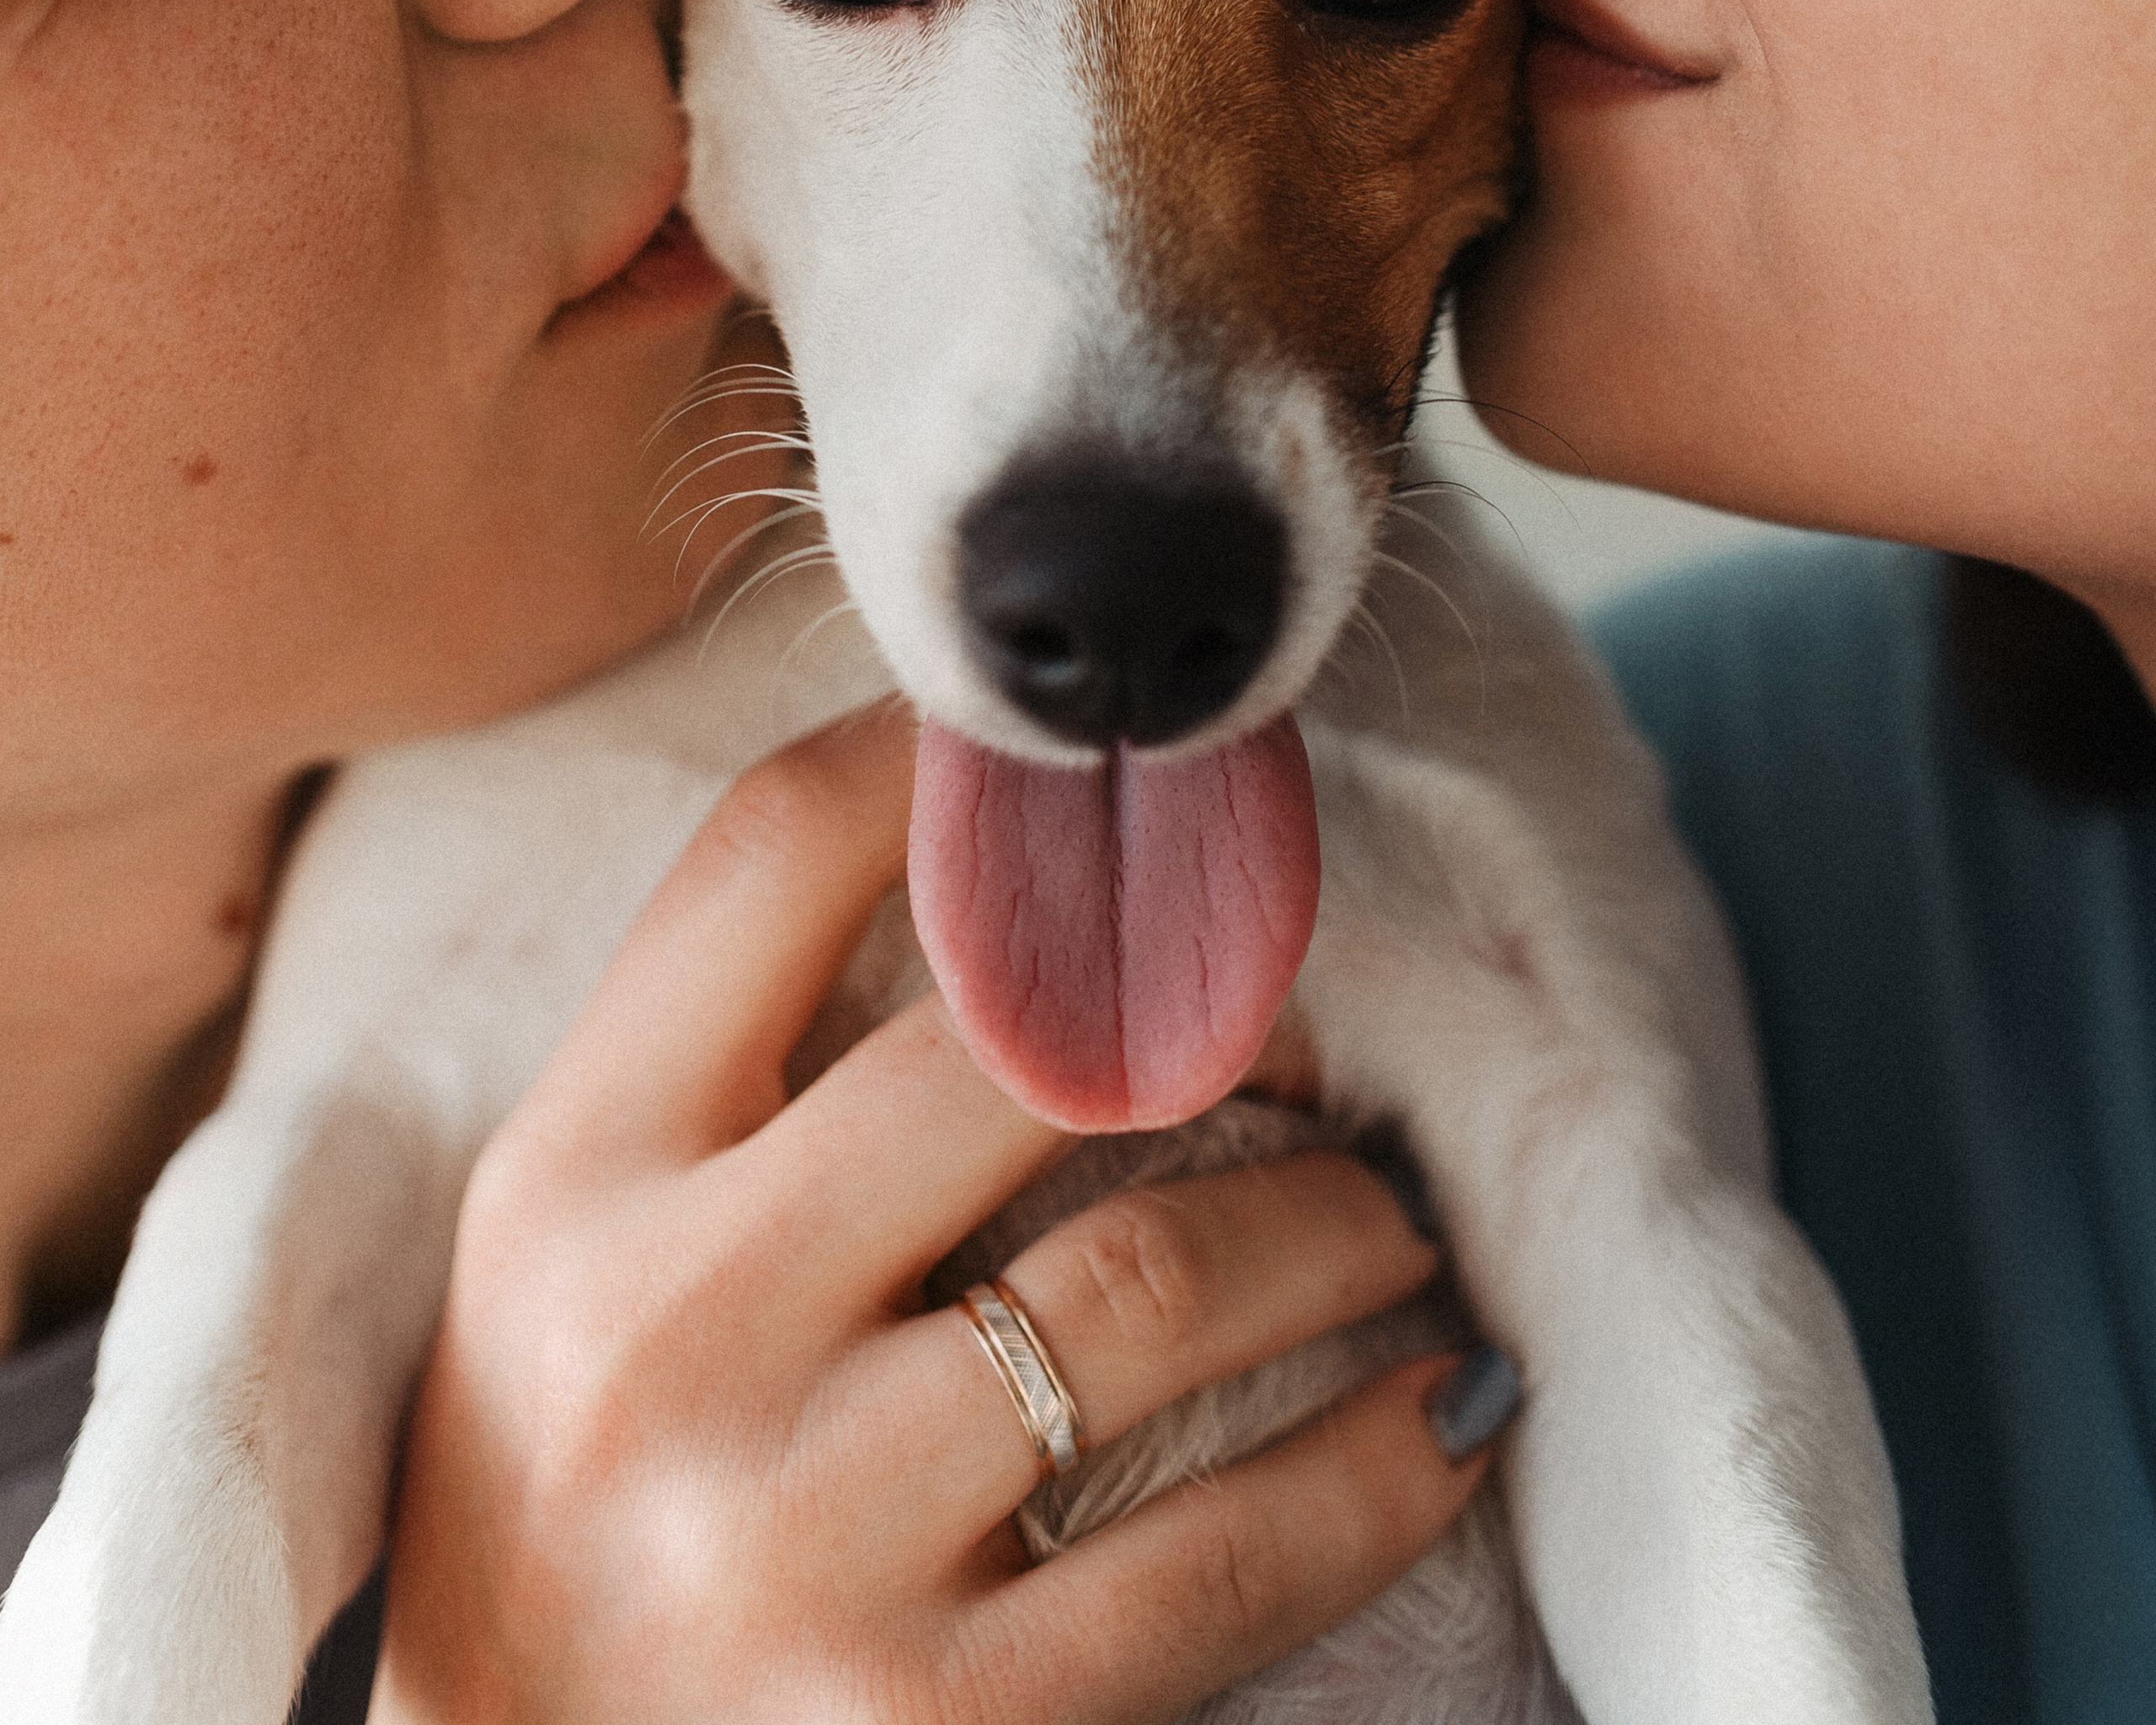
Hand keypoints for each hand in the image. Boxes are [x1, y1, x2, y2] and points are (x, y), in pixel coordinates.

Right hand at [369, 704, 1489, 1723]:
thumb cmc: (561, 1487)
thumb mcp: (570, 1246)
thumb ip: (735, 1060)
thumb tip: (1004, 859)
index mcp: (568, 1180)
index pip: (775, 857)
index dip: (960, 761)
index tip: (1095, 769)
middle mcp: (668, 1339)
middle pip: (1015, 1047)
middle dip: (1216, 1012)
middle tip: (1313, 1032)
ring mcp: (799, 1544)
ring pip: (1156, 1287)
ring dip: (1333, 1222)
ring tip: (1388, 1217)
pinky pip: (1225, 1559)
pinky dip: (1380, 1465)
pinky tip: (1445, 1412)